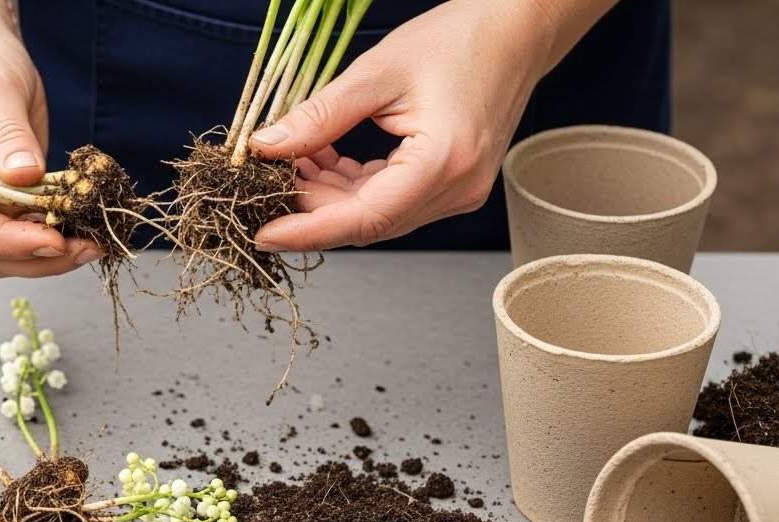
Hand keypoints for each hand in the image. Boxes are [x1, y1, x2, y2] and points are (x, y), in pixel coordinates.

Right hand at [0, 2, 100, 275]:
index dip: (9, 242)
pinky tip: (85, 230)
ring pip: (9, 253)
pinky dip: (56, 236)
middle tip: (86, 248)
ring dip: (52, 256)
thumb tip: (24, 177)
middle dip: (38, 258)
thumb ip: (8, 136)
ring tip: (93, 242)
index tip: (53, 241)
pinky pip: (25, 232)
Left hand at [247, 0, 607, 250]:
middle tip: (265, 180)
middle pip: (365, 221)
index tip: (261, 233)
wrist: (517, 30)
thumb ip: (319, 116)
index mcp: (443, 164)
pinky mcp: (451, 185)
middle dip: (310, 207)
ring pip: (374, 214)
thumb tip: (267, 147)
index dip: (306, 230)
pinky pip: (389, 200)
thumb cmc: (461, 39)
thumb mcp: (378, 71)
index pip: (362, 218)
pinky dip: (351, 185)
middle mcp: (456, 190)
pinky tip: (323, 158)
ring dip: (328, 195)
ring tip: (291, 161)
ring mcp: (457, 192)